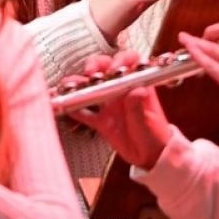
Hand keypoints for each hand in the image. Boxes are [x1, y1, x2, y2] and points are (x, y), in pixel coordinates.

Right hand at [63, 50, 169, 168]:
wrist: (151, 158)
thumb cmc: (155, 137)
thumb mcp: (148, 123)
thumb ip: (139, 107)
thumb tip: (136, 89)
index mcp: (137, 86)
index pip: (129, 61)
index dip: (120, 60)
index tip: (113, 69)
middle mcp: (121, 91)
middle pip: (105, 68)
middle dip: (95, 65)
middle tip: (90, 74)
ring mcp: (109, 105)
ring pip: (90, 87)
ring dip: (79, 84)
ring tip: (70, 86)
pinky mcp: (100, 121)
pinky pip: (84, 112)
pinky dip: (73, 109)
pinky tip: (63, 106)